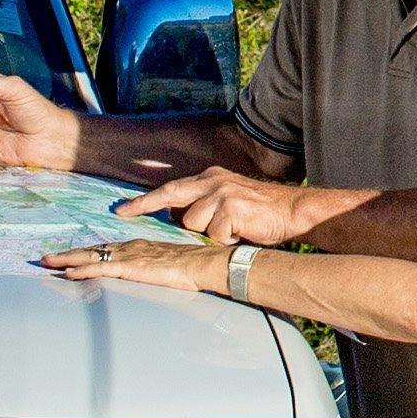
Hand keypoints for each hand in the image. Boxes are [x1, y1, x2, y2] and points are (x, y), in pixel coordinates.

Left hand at [45, 234, 224, 290]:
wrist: (202, 264)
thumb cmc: (190, 267)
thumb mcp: (165, 267)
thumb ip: (151, 270)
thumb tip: (145, 276)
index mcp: (137, 248)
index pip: (104, 250)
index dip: (84, 253)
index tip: (67, 257)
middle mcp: (129, 248)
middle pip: (92, 250)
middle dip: (68, 254)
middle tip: (46, 257)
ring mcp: (129, 257)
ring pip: (91, 257)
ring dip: (67, 260)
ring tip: (48, 262)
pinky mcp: (131, 268)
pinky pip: (101, 269)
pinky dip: (82, 270)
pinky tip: (69, 273)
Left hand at [120, 167, 346, 246]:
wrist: (293, 210)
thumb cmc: (261, 212)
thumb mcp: (229, 199)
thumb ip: (205, 204)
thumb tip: (178, 217)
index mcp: (211, 178)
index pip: (172, 188)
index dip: (146, 200)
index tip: (123, 209)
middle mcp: (213, 181)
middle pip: (171, 193)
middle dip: (144, 204)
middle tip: (123, 213)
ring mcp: (222, 193)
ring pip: (193, 221)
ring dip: (208, 233)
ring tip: (231, 231)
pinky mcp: (232, 207)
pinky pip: (215, 233)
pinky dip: (226, 239)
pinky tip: (242, 233)